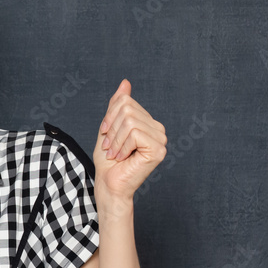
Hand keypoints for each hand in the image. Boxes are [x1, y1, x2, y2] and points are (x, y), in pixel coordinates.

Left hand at [92, 79, 166, 202]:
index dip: (109, 117)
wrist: (109, 185)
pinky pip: (134, 133)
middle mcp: (158, 129)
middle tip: (110, 148)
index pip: (125, 101)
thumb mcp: (109, 127)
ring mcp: (161, 139)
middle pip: (127, 109)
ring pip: (129, 121)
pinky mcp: (158, 150)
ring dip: (115, 140)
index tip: (106, 135)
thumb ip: (117, 105)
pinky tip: (122, 158)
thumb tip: (125, 82)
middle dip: (111, 129)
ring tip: (115, 154)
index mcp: (148, 122)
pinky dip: (122, 146)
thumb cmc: (108, 161)